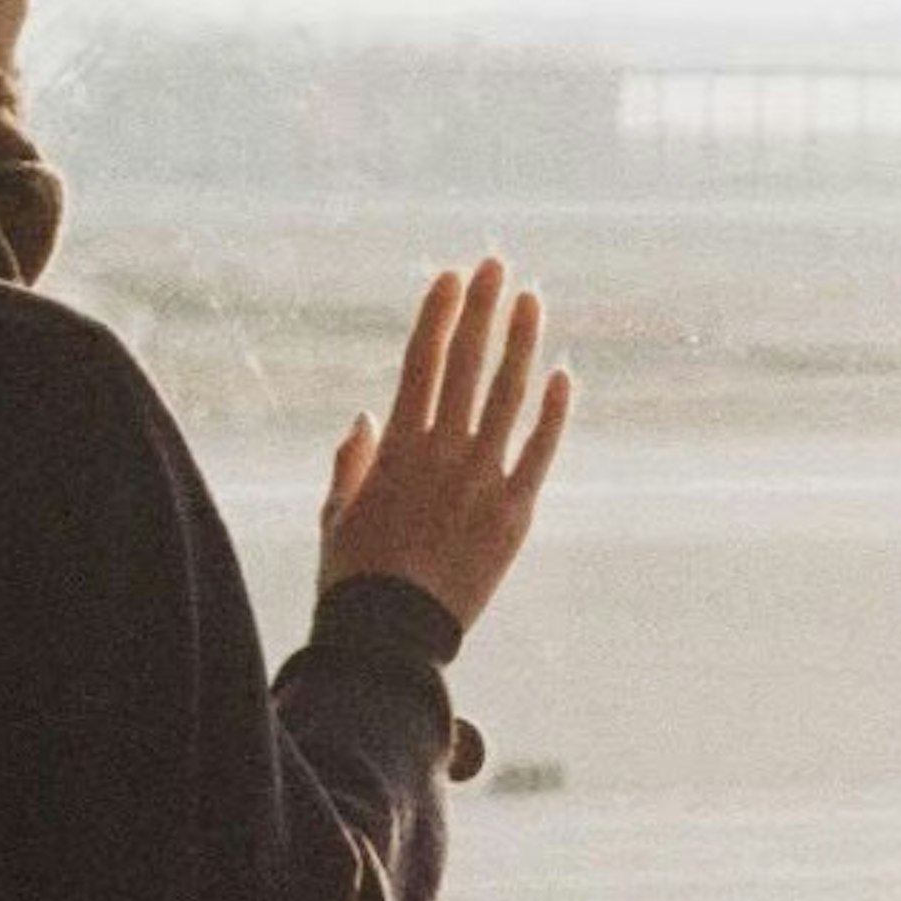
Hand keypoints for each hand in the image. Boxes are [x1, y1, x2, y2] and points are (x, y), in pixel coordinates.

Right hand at [318, 256, 572, 626]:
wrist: (391, 635)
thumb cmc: (356, 579)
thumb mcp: (337, 516)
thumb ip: (351, 464)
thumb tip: (364, 418)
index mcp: (396, 448)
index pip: (420, 362)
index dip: (437, 315)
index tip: (450, 277)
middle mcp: (440, 452)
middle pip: (466, 364)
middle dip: (481, 309)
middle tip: (497, 264)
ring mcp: (480, 480)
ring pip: (507, 396)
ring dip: (520, 343)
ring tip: (532, 300)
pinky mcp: (513, 512)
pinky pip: (539, 452)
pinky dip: (553, 413)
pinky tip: (563, 376)